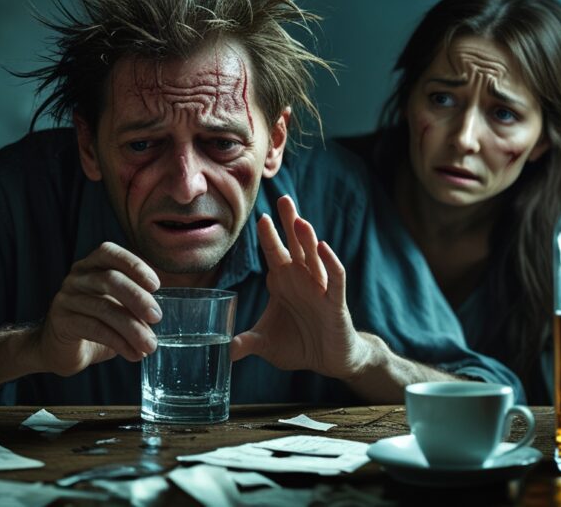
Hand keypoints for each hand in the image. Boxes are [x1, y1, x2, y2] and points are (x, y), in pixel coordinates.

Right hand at [35, 242, 161, 375]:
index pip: (109, 252)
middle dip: (137, 298)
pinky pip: (94, 328)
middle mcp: (77, 277)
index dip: (134, 265)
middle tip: (157, 317)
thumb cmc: (97, 323)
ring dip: (132, 328)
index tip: (156, 285)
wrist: (62, 349)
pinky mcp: (61, 321)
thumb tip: (164, 310)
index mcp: (92, 265)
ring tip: (150, 345)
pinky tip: (134, 354)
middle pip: (109, 279)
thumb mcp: (118, 306)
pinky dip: (118, 342)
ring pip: (103, 308)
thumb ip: (136, 301)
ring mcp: (66, 298)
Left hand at [231, 195, 367, 378]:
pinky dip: (330, 262)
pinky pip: (335, 279)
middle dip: (290, 222)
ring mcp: (320, 289)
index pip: (275, 253)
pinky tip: (323, 248)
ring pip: (315, 257)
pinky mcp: (335, 303)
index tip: (260, 217)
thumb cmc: (299, 344)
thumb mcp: (266, 344)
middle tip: (283, 198)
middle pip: (296, 245)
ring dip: (307, 239)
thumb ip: (247, 342)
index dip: (268, 236)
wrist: (329, 361)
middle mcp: (302, 280)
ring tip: (299, 220)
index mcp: (284, 283)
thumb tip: (225, 350)